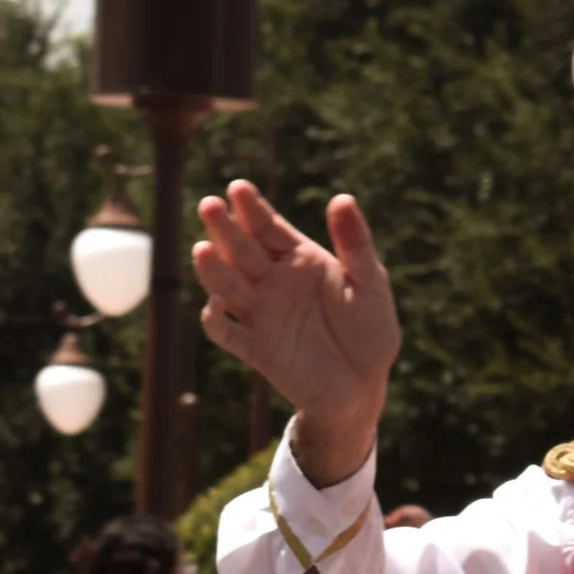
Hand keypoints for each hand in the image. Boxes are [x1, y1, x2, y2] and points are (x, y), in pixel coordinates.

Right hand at [194, 181, 398, 480]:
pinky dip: (216, 319)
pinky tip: (217, 303)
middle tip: (209, 205)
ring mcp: (261, 314)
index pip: (268, 228)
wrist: (365, 385)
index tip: (238, 188)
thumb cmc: (370, 331)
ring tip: (203, 248)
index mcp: (299, 260)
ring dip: (212, 268)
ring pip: (227, 285)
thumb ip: (355, 245)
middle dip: (223, 227)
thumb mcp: (371, 284)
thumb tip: (343, 197)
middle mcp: (273, 282)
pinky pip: (227, 333)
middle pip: (241, 249)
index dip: (251, 208)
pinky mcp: (256, 348)